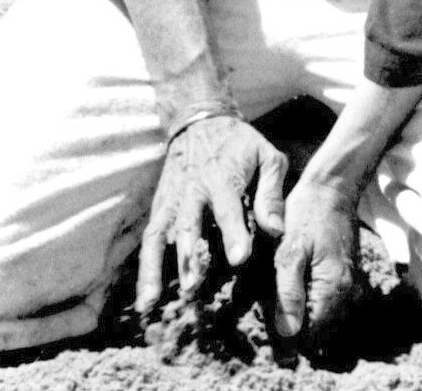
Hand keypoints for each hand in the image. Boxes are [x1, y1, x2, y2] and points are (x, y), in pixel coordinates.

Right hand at [136, 115, 287, 313]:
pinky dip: (145, 268)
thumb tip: (276, 230)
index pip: (229, 208)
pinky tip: (145, 299)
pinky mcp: (160, 208)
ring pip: (162, 235)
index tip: (240, 258)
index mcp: (224, 177)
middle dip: (192, 255)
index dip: (234, 233)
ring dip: (158, 267)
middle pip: (190, 225)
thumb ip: (272, 192)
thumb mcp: (267, 156)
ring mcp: (173, 200)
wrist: (202, 122)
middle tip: (194, 286)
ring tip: (155, 300)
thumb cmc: (241, 145)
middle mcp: (194, 190)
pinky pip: (150, 239)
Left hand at [271, 175, 359, 345]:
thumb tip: (287, 332)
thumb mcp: (290, 250)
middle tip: (270, 298)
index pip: (311, 331)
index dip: (288, 330)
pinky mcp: (342, 266)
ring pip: (320, 307)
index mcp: (332, 285)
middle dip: (293, 317)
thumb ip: (289, 292)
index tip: (268, 317)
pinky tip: (292, 274)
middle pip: (317, 322)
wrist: (332, 183)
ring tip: (279, 285)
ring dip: (300, 304)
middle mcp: (345, 286)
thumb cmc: (308, 212)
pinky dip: (308, 290)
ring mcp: (346, 276)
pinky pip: (324, 292)